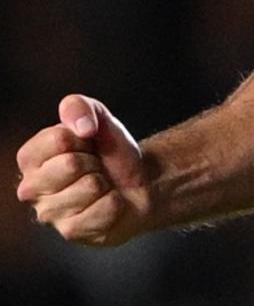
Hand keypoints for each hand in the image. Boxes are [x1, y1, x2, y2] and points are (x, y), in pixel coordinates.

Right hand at [16, 94, 150, 246]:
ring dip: (104, 182)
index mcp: (30, 158)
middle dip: (93, 160)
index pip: (59, 139)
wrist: (137, 181)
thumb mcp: (97, 117)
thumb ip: (79, 107)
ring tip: (100, 185)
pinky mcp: (70, 232)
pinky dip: (114, 202)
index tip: (87, 143)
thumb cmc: (109, 151)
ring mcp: (49, 213)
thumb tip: (81, 127)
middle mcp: (30, 188)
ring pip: (89, 186)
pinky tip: (107, 202)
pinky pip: (103, 209)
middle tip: (95, 166)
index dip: (83, 137)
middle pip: (71, 164)